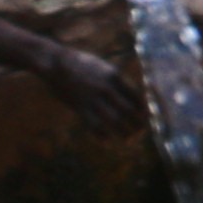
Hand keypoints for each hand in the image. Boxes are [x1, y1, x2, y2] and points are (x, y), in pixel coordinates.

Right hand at [29, 34, 147, 140]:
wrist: (55, 61)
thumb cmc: (83, 64)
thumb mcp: (104, 67)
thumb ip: (117, 82)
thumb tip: (134, 97)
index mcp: (115, 76)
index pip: (137, 95)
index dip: (144, 109)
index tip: (147, 118)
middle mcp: (105, 87)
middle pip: (128, 110)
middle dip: (137, 124)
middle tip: (140, 133)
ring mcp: (92, 97)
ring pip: (113, 120)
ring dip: (123, 133)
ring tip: (128, 141)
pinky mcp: (78, 106)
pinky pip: (93, 125)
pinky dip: (102, 135)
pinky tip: (107, 141)